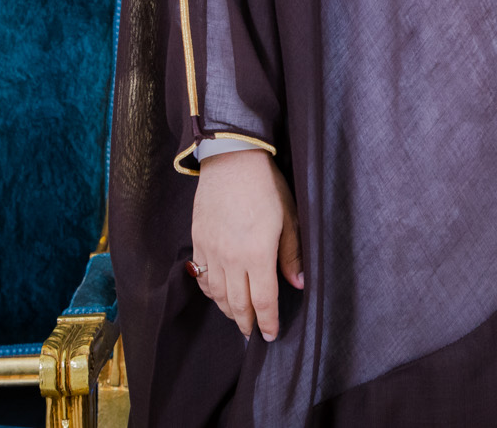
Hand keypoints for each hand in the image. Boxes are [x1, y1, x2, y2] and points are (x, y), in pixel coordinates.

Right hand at [190, 149, 303, 340]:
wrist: (232, 161)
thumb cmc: (266, 186)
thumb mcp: (290, 217)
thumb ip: (292, 254)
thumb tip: (298, 283)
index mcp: (257, 254)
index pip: (262, 301)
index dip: (268, 322)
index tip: (271, 335)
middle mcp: (231, 258)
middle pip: (237, 304)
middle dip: (246, 323)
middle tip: (254, 334)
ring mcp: (211, 251)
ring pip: (217, 294)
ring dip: (228, 310)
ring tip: (238, 317)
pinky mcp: (198, 241)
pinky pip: (202, 276)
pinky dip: (211, 291)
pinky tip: (218, 294)